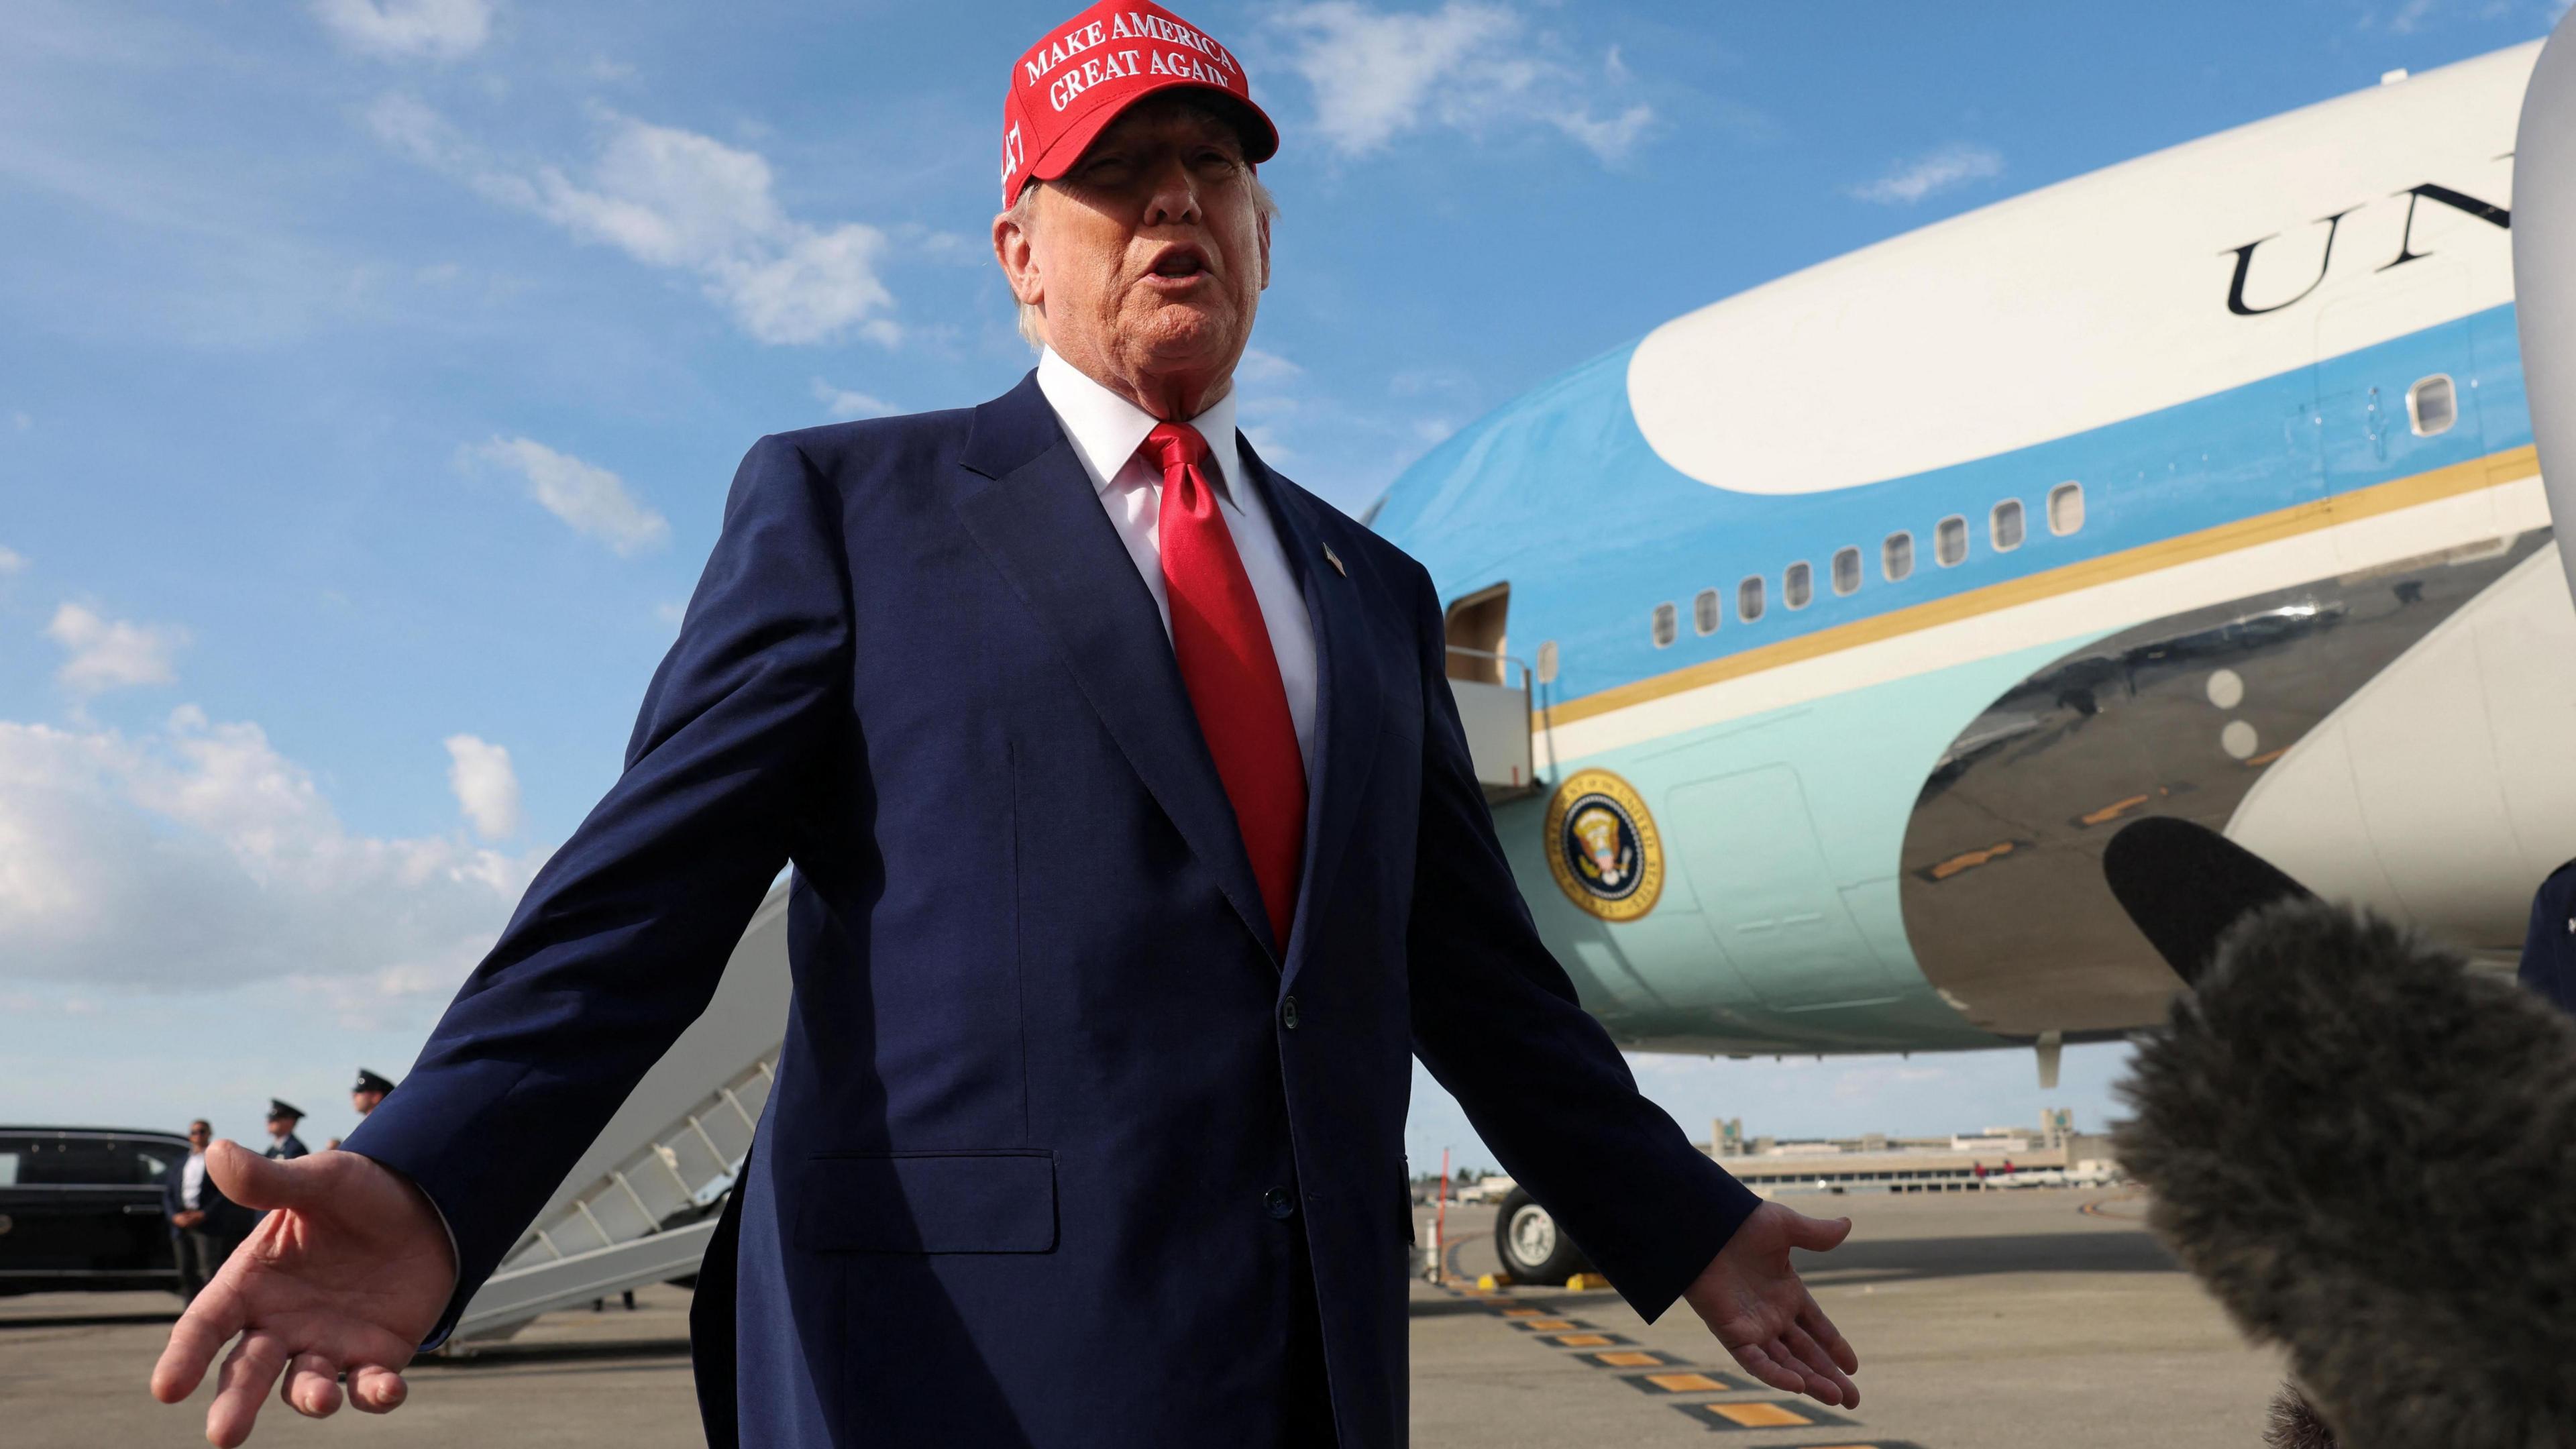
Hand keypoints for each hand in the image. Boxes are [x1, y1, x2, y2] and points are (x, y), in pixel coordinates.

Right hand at [149, 1140, 456, 1446]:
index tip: (166, 1388)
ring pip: (307, 1386)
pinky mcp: (375, 1356)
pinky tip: (386, 1391)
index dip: (184, 1356)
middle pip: (247, 1371)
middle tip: (224, 1435)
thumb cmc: (359, 1195)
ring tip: (320, 1400)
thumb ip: (269, 1180)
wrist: (426, 1206)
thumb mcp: (318, 1181)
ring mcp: (326, 1344)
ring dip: (310, 1397)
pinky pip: (369, 1385)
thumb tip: (217, 1150)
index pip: (206, 1325)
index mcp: (251, 1283)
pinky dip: (374, 1393)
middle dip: (234, 1403)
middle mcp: (280, 1324)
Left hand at [1680, 1202, 1859, 1408]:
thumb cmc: (1740, 1222)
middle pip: (1806, 1353)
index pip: (1817, 1328)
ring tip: (1837, 1398)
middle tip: (1853, 1400)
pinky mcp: (1732, 1333)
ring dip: (1811, 1381)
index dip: (1835, 1347)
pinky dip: (1775, 1374)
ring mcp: (1752, 1327)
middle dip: (1830, 1376)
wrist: (1703, 1226)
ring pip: (1786, 1363)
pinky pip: (1755, 1360)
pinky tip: (1798, 1385)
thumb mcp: (1785, 1227)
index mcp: (1787, 1293)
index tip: (1853, 1367)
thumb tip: (1847, 1224)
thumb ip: (1816, 1234)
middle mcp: (1772, 1315)